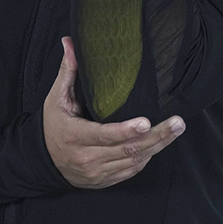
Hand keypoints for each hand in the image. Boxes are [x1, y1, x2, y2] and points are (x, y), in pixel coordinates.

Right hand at [43, 37, 184, 188]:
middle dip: (156, 136)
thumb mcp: (56, 99)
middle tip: (177, 122)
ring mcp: (97, 172)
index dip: (126, 130)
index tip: (146, 122)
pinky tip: (159, 143)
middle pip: (127, 149)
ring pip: (133, 161)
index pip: (104, 135)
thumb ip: (67, 72)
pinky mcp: (105, 181)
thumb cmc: (53, 126)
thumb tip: (69, 42)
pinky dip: (147, 157)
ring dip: (158, 146)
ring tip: (176, 129)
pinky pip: (131, 170)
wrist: (45, 162)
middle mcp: (86, 158)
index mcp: (74, 136)